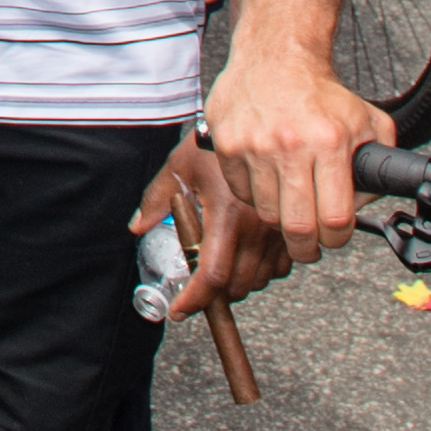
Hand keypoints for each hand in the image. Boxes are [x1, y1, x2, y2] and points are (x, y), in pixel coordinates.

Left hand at [137, 134, 284, 309]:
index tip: (180, 310)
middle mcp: (258, 227)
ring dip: (240, 282)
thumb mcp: (178, 167)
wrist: (260, 120)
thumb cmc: (213, 143)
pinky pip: (281, 266)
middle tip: (198, 284)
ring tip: (221, 265)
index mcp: (227, 214)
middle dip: (217, 294)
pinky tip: (247, 253)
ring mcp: (279, 229)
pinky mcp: (292, 228)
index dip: (196, 300)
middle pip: (239, 285)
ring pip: (261, 278)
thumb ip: (157, 200)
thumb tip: (138, 227)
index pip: (214, 275)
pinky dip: (263, 269)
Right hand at [206, 48, 402, 266]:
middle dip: (308, 248)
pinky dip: (255, 195)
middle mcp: (290, 145)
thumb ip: (378, 165)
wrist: (276, 54)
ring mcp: (254, 146)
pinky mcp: (227, 144)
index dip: (337, 239)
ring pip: (268, 214)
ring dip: (281, 220)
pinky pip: (241, 192)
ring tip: (289, 207)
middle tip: (310, 247)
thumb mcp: (367, 122)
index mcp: (329, 142)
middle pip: (298, 227)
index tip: (335, 237)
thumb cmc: (320, 91)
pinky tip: (268, 180)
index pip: (335, 218)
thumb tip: (367, 204)